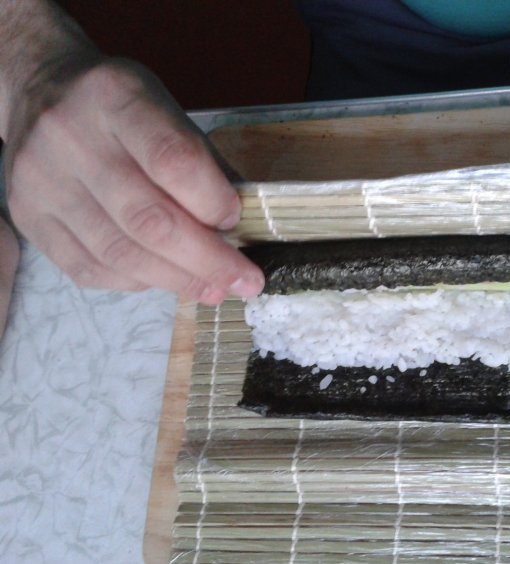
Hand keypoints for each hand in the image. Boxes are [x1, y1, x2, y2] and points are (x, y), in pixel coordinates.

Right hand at [4, 47, 263, 303]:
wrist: (43, 90)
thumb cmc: (124, 110)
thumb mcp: (169, 112)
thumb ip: (203, 167)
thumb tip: (238, 233)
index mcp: (115, 97)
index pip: (173, 161)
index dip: (212, 202)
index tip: (237, 224)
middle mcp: (70, 137)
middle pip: (148, 219)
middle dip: (206, 261)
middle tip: (244, 282)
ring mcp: (41, 180)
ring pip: (120, 252)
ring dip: (177, 280)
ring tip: (213, 290)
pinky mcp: (27, 216)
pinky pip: (90, 268)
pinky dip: (137, 281)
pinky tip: (165, 279)